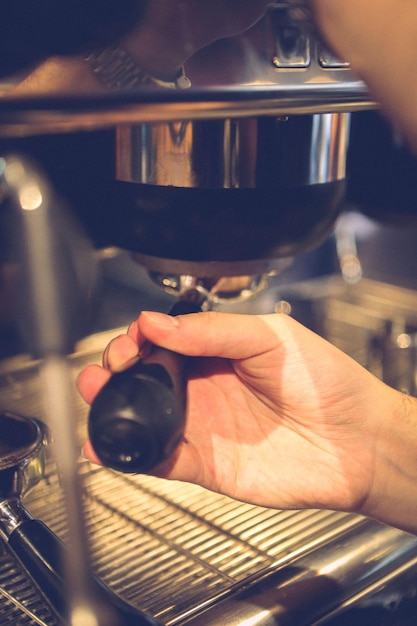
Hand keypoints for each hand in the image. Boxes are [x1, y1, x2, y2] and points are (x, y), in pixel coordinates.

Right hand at [77, 310, 399, 517]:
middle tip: (110, 365)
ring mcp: (203, 425)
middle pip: (147, 376)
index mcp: (220, 351)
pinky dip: (130, 453)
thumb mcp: (270, 337)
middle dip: (118, 368)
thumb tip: (158, 321)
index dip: (141, 337)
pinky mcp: (204, 463)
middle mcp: (206, 387)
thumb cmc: (326, 383)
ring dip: (114, 406)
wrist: (355, 441)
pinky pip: (158, 457)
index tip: (132, 337)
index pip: (165, 340)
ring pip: (145, 415)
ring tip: (96, 395)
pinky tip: (108, 443)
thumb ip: (212, 331)